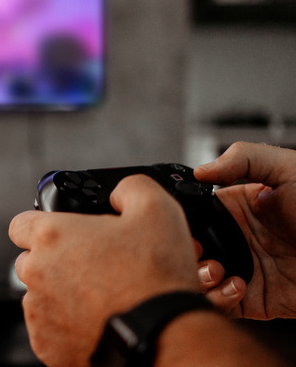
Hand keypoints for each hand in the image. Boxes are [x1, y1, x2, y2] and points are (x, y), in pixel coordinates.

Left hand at [9, 175, 199, 366]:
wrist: (164, 338)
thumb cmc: (156, 279)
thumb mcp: (156, 209)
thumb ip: (130, 188)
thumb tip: (120, 191)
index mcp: (52, 237)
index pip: (20, 223)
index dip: (40, 225)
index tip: (60, 233)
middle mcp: (37, 273)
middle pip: (29, 261)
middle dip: (54, 261)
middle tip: (90, 267)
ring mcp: (39, 312)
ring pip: (39, 297)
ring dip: (61, 294)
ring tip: (100, 297)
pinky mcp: (47, 346)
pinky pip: (48, 330)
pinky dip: (66, 326)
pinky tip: (96, 321)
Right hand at [193, 141, 295, 319]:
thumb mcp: (287, 170)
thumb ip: (243, 157)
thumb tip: (200, 170)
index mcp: (232, 209)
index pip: (189, 216)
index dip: (178, 223)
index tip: (178, 226)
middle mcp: (232, 240)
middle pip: (186, 250)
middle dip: (184, 254)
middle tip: (199, 252)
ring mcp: (240, 270)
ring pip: (196, 280)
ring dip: (199, 278)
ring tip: (219, 270)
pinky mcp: (251, 300)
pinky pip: (219, 305)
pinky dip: (219, 300)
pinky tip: (238, 285)